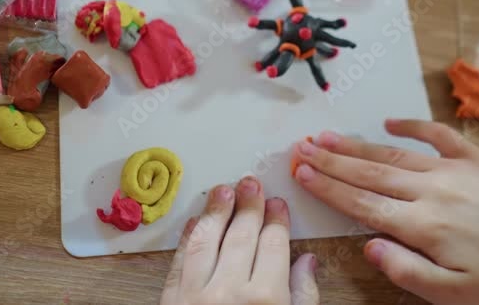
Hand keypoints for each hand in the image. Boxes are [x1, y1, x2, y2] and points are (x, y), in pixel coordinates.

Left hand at [160, 177, 318, 304]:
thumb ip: (304, 296)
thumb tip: (307, 261)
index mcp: (266, 299)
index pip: (273, 245)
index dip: (276, 221)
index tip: (277, 204)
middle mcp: (229, 293)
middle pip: (241, 237)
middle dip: (248, 206)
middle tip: (250, 184)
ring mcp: (195, 297)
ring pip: (207, 242)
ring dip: (215, 213)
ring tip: (224, 191)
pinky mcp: (171, 303)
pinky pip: (179, 264)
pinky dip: (188, 239)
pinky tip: (196, 222)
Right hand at [292, 119, 478, 304]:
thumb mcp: (453, 293)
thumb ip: (406, 270)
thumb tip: (367, 245)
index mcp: (423, 226)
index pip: (363, 203)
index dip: (328, 187)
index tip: (301, 172)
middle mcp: (433, 192)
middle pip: (370, 173)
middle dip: (331, 160)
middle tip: (300, 147)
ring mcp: (455, 171)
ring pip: (395, 154)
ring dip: (358, 144)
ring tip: (327, 136)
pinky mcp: (478, 160)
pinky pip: (439, 135)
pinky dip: (414, 125)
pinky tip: (391, 121)